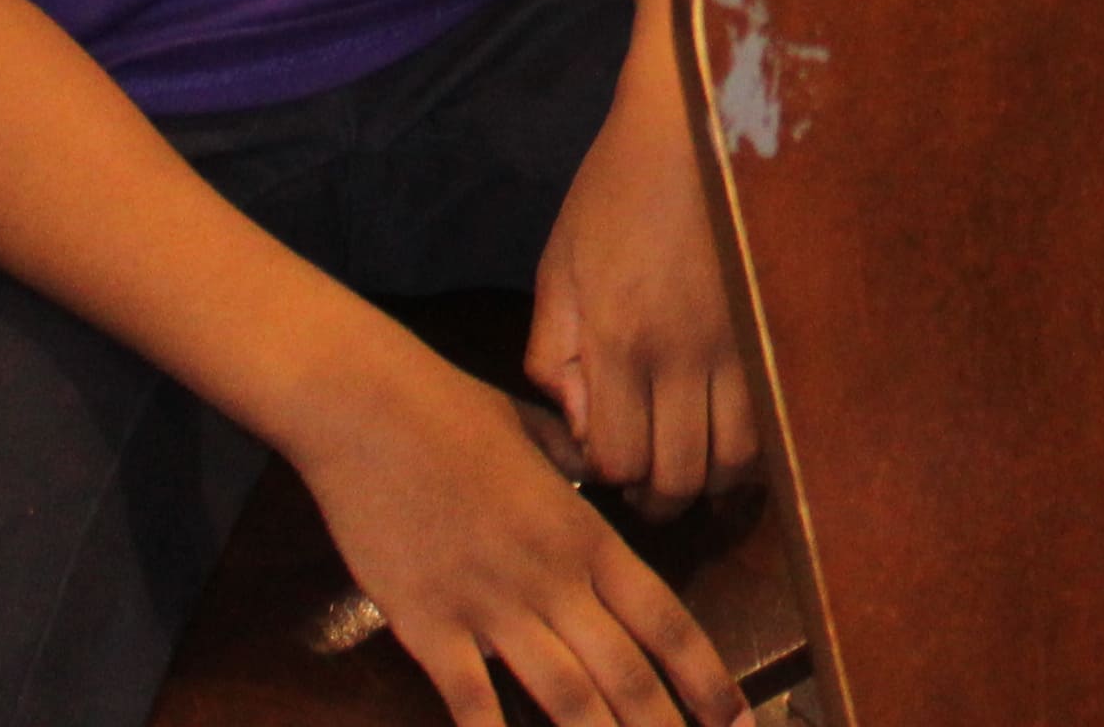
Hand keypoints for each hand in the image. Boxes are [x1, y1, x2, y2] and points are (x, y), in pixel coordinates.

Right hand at [278, 329, 734, 726]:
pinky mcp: (428, 625)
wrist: (366, 407)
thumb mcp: (538, 434)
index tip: (736, 718)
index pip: (664, 620)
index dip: (705, 677)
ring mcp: (490, 606)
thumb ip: (576, 468)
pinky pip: (472, 701)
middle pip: (626, 675)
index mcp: (585, 535)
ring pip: (565, 698)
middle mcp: (551, 579)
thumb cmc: (450, 410)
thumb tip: (598, 474)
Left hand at [523, 69, 757, 519]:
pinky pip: (779, 416)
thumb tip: (581, 427)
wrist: (702, 119)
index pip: (618, 459)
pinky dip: (760, 441)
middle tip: (654, 481)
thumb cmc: (619, 188)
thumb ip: (555, 355)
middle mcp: (687, 354)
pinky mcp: (784, 325)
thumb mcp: (560, 265)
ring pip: (739, 459)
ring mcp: (744, 342)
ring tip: (698, 455)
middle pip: (683, 476)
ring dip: (715, 474)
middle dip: (663, 494)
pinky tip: (739, 423)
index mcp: (622, 339)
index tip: (611, 456)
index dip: (611, 474)